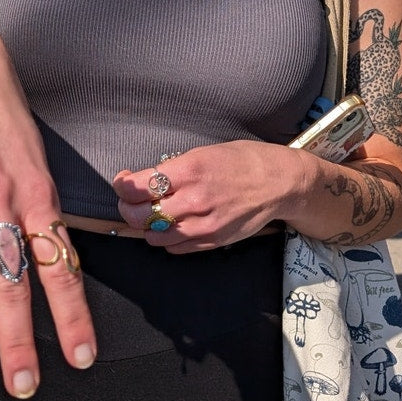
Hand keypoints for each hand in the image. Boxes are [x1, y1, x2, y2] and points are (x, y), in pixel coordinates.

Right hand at [0, 14, 96, 397]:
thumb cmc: (4, 114)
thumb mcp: (37, 157)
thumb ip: (39, 210)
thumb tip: (49, 262)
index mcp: (36, 194)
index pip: (58, 267)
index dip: (71, 315)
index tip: (80, 357)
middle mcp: (0, 200)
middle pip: (11, 281)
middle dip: (19, 339)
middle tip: (23, 385)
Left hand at [112, 143, 284, 251]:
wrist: (280, 183)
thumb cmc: (243, 161)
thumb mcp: (203, 153)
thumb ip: (173, 170)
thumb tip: (144, 181)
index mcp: (188, 170)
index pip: (137, 187)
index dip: (122, 185)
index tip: (123, 181)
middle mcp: (193, 200)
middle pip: (139, 216)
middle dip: (127, 208)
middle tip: (131, 200)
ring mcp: (203, 225)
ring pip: (154, 236)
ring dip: (146, 226)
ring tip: (153, 213)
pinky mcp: (213, 241)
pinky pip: (175, 247)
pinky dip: (166, 238)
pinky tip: (173, 224)